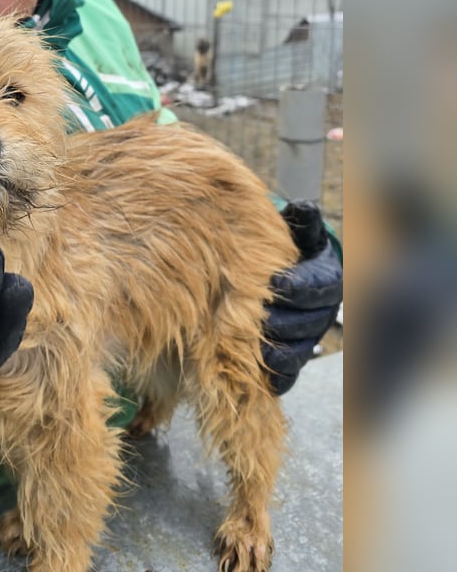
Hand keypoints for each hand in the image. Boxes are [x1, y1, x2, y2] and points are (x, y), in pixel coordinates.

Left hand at [263, 201, 342, 394]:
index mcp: (327, 280)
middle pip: (307, 323)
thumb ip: (301, 222)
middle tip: (257, 318)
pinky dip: (278, 378)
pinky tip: (263, 378)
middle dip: (283, 321)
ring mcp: (309, 337)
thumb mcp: (296, 233)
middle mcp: (322, 312)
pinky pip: (290, 373)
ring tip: (257, 350)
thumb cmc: (284, 250)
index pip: (316, 286)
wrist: (280, 276)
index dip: (297, 287)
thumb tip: (305, 206)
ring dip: (280, 352)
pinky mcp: (294, 358)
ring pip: (300, 350)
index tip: (275, 283)